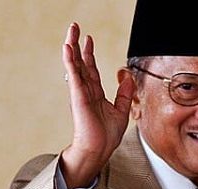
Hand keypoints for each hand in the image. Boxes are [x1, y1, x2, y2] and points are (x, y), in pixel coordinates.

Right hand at [60, 22, 134, 188]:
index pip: (91, 70)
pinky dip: (71, 61)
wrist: (98, 150)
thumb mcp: (121, 110)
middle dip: (78, 45)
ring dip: (72, 48)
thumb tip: (128, 76)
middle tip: (74, 28)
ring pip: (75, 66)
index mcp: (95, 95)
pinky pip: (74, 75)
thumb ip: (124, 93)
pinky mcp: (78, 97)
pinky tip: (68, 49)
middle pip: (80, 63)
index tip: (88, 41)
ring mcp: (80, 94)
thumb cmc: (105, 137)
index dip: (89, 54)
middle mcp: (85, 92)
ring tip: (70, 32)